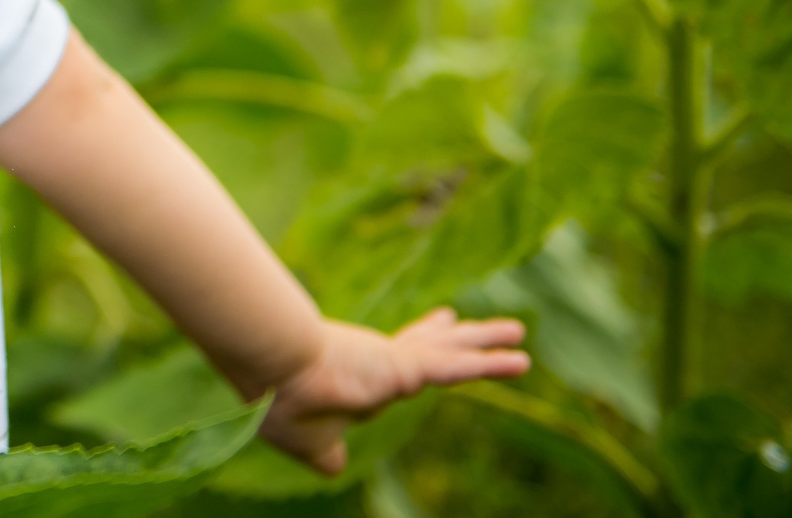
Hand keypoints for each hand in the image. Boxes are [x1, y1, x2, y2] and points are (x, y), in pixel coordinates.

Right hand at [262, 309, 529, 474]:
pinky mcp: (404, 368)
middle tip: (483, 324)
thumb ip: (325, 452)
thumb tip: (334, 468)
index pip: (399, 359)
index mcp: (360, 377)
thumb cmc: (278, 403)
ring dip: (487, 343)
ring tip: (520, 331)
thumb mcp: (305, 440)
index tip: (439, 322)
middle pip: (429, 346)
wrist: (271, 375)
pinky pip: (456, 368)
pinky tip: (519, 361)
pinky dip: (489, 365)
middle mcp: (381, 363)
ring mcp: (394, 362)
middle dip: (455, 335)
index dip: (421, 341)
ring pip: (451, 352)